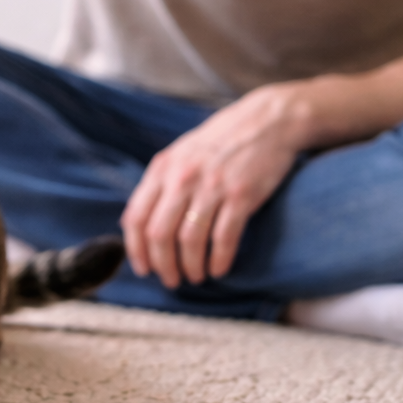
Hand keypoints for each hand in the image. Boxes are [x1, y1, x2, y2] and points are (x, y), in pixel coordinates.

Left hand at [121, 84, 309, 288]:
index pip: (136, 217)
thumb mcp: (180, 154)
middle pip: (159, 234)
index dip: (136, 249)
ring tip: (196, 277)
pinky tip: (219, 270)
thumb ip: (159, 184)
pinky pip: (224, 238)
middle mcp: (182, 178)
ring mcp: (212, 187)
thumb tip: (137, 223)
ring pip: (190, 240)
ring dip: (191, 266)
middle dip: (163, 265)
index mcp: (162, 169)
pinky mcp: (241, 195)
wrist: (266, 121)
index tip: (143, 269)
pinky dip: (219, 260)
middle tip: (171, 280)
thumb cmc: (220, 142)